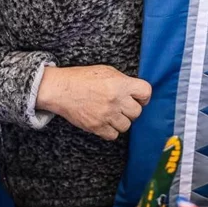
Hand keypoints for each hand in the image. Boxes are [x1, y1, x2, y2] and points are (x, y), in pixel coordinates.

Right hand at [36, 65, 151, 139]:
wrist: (61, 89)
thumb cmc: (82, 78)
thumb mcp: (106, 71)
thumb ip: (122, 81)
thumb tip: (134, 91)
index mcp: (120, 84)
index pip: (146, 92)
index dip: (143, 96)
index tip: (139, 98)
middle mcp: (115, 100)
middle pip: (137, 112)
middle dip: (131, 109)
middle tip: (123, 106)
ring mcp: (106, 115)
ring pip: (126, 125)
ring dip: (122, 121)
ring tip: (113, 114)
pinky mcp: (96, 127)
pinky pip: (113, 135)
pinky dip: (111, 131)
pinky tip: (105, 122)